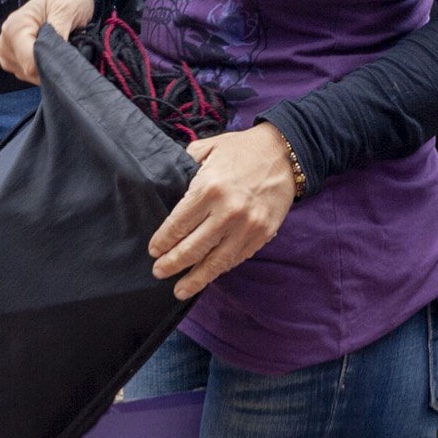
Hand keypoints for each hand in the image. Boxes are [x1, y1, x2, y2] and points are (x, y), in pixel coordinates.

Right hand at [0, 0, 96, 81]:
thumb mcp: (68, 7)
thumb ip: (59, 30)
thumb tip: (57, 54)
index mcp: (15, 27)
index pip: (30, 62)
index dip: (53, 63)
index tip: (70, 56)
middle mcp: (6, 42)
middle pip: (30, 71)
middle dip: (52, 65)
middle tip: (69, 47)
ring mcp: (8, 54)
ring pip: (31, 76)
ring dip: (50, 66)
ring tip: (60, 46)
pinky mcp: (15, 62)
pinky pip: (31, 75)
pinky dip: (45, 68)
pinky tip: (53, 53)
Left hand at [149, 122, 298, 300]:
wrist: (284, 153)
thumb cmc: (242, 149)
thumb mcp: (208, 147)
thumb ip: (184, 163)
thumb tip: (166, 180)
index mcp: (209, 188)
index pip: (178, 225)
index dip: (163, 241)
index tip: (154, 250)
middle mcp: (228, 211)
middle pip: (192, 248)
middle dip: (172, 264)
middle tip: (158, 271)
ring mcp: (247, 226)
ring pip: (215, 262)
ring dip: (195, 279)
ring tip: (179, 290)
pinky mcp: (263, 234)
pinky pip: (236, 258)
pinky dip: (220, 268)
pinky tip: (207, 273)